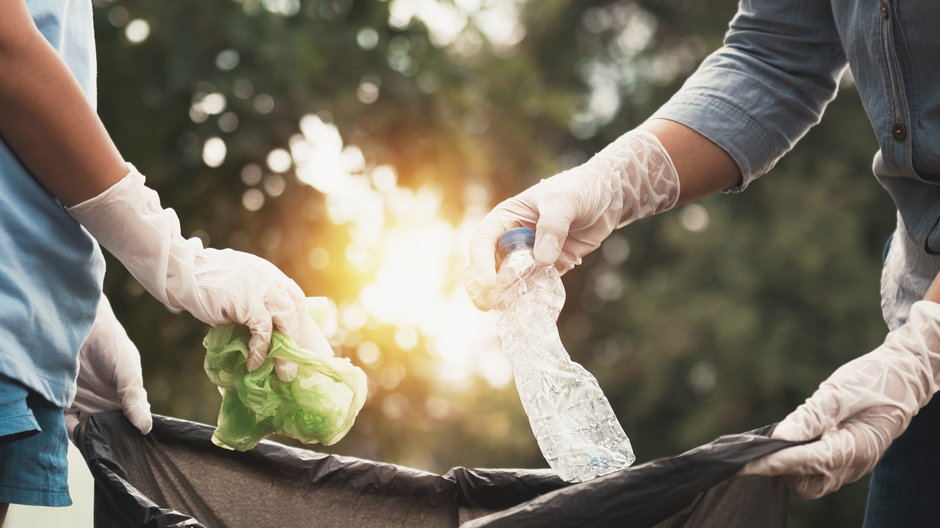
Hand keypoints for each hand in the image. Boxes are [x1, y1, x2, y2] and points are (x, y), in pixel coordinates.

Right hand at [67, 166, 331, 380]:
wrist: (180, 272)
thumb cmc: (203, 285)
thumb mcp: (236, 290)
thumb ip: (251, 304)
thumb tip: (260, 335)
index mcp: (269, 275)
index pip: (294, 299)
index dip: (302, 323)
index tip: (306, 345)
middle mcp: (269, 278)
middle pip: (296, 311)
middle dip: (300, 340)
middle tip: (299, 366)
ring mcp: (260, 287)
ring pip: (285, 320)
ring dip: (285, 350)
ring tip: (282, 374)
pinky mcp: (247, 301)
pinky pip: (262, 330)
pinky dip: (260, 349)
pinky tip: (253, 363)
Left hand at [67, 295, 151, 436]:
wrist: (77, 325)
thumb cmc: (111, 343)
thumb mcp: (128, 370)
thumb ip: (134, 399)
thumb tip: (146, 428)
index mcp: (126, 397)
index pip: (132, 422)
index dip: (133, 436)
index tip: (133, 450)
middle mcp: (107, 403)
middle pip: (110, 431)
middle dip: (111, 442)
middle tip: (113, 453)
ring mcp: (86, 404)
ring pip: (90, 430)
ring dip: (92, 439)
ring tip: (96, 445)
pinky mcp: (65, 402)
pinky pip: (68, 424)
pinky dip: (72, 431)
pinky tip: (78, 432)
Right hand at [464, 130, 679, 309]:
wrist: (608, 196)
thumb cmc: (580, 189)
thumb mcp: (563, 202)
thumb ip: (552, 228)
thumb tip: (541, 261)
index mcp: (506, 218)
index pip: (483, 241)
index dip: (481, 262)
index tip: (487, 282)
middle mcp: (512, 238)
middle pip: (489, 266)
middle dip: (485, 286)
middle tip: (487, 304)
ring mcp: (529, 255)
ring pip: (509, 279)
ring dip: (505, 296)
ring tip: (504, 310)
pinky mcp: (548, 267)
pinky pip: (534, 285)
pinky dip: (529, 297)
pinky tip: (528, 308)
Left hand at [741, 301, 939, 498]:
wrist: (902, 379)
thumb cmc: (874, 380)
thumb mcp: (843, 391)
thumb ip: (814, 415)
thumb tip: (782, 436)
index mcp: (857, 447)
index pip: (810, 462)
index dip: (778, 462)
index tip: (750, 462)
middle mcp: (854, 464)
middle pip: (806, 484)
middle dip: (781, 469)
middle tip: (764, 444)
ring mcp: (849, 466)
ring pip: (809, 482)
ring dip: (788, 466)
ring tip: (778, 439)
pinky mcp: (842, 460)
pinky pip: (815, 471)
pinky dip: (797, 461)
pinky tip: (789, 440)